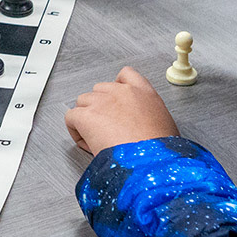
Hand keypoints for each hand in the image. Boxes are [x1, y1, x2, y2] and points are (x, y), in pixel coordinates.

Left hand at [64, 67, 178, 154]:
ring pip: (83, 101)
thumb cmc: (160, 151)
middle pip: (99, 90)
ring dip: (86, 117)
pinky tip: (86, 142)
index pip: (125, 75)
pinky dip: (75, 129)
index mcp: (143, 93)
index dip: (117, 87)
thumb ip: (150, 117)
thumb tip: (142, 127)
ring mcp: (102, 102)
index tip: (116, 101)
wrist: (150, 161)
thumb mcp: (165, 126)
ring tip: (96, 137)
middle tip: (106, 128)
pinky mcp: (86, 116)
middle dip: (100, 107)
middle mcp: (121, 92)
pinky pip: (71, 117)